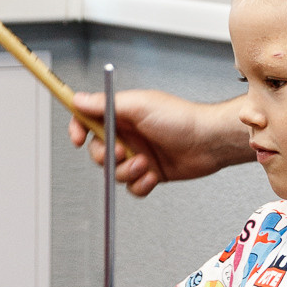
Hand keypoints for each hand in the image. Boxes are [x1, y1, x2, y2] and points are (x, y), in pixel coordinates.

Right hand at [68, 86, 240, 198]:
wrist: (209, 142)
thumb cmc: (181, 118)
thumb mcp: (138, 105)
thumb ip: (105, 104)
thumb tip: (79, 99)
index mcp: (123, 114)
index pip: (89, 119)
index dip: (78, 128)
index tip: (77, 138)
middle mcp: (129, 135)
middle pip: (98, 151)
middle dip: (107, 156)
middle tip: (121, 151)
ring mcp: (138, 155)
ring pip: (114, 172)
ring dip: (127, 171)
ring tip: (145, 163)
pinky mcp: (149, 173)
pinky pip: (132, 187)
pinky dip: (141, 185)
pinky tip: (153, 175)